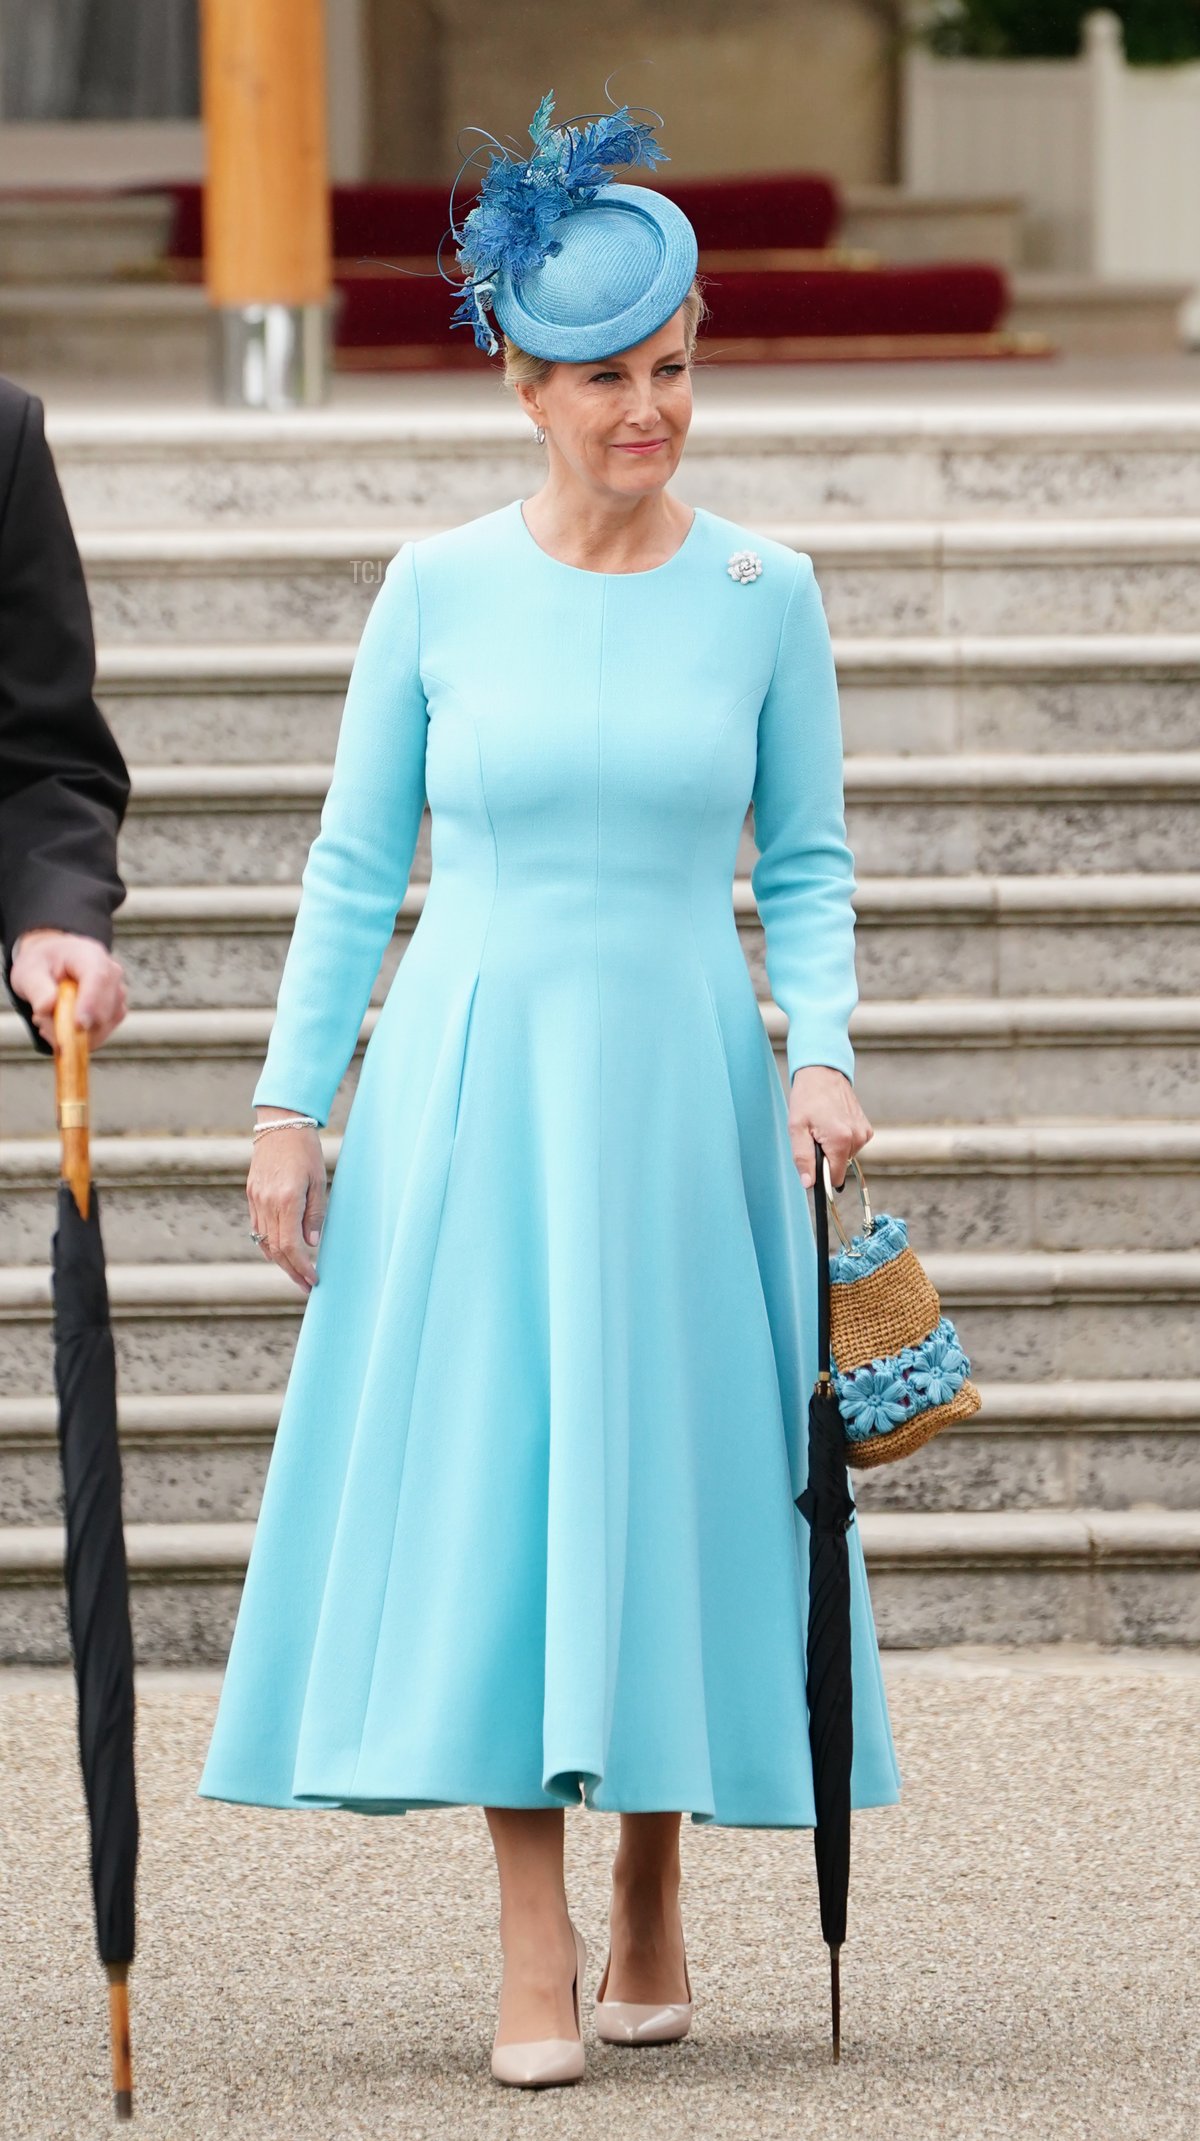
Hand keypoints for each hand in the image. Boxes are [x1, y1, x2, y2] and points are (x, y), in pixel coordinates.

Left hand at [10, 927, 127, 1049]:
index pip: (99, 977)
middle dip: (73, 1026)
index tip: (78, 1026)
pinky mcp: (114, 1013)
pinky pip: (99, 1035)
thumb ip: (38, 989)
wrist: (51, 964)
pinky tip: (57, 1026)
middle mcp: (111, 974)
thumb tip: (49, 1007)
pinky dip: (77, 1039)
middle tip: (40, 1020)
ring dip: (72, 1034)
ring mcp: (116, 995)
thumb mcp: (29, 972)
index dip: (91, 1003)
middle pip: (106, 1007)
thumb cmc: (42, 965)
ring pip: (103, 1026)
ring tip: (44, 1019)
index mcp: (89, 954)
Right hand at [248, 1107, 326, 1294]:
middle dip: (292, 1271)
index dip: (302, 1267)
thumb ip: (315, 1214)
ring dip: (280, 1262)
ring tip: (296, 1274)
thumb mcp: (319, 1181)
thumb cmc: (306, 1150)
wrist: (280, 1124)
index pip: (291, 1246)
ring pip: (264, 1242)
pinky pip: (257, 1229)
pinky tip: (280, 1254)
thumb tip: (311, 1244)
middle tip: (306, 1286)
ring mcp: (256, 1200)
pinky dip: (268, 1245)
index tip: (313, 1280)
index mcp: (286, 1200)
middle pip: (276, 1249)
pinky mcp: (251, 1196)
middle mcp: (267, 1203)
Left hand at [787, 1064, 872, 1192]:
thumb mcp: (796, 1129)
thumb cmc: (807, 1098)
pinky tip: (833, 1124)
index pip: (834, 1178)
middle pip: (839, 1167)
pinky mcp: (866, 1128)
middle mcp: (857, 1138)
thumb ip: (803, 1158)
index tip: (813, 1162)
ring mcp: (864, 1133)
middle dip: (826, 1157)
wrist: (822, 1073)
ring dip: (833, 1148)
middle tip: (815, 1136)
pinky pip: (852, 1146)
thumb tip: (809, 1183)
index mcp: (841, 1140)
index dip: (821, 1175)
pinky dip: (842, 1140)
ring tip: (824, 1127)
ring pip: (846, 1157)